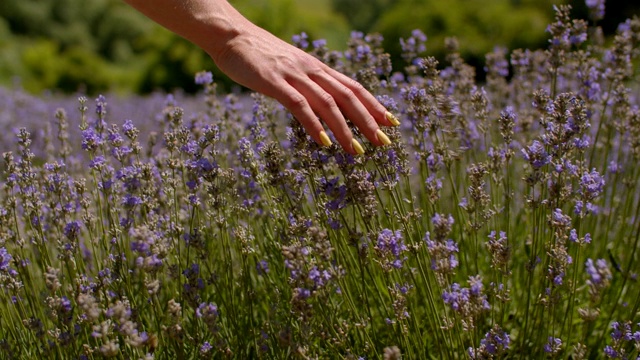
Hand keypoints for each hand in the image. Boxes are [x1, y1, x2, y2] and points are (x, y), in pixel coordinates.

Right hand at [210, 24, 397, 154]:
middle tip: (384, 143)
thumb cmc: (259, 55)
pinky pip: (299, 105)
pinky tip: (324, 142)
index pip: (353, 87)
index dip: (374, 105)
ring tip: (357, 150)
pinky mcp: (274, 82)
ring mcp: (294, 75)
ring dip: (345, 129)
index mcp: (317, 68)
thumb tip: (321, 106)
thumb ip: (306, 85)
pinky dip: (313, 124)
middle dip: (368, 120)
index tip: (391, 123)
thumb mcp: (290, 69)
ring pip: (328, 103)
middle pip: (348, 96)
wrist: (231, 35)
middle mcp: (311, 70)